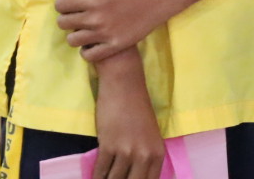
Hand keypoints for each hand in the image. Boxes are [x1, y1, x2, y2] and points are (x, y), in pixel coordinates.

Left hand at [55, 0, 180, 62]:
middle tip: (77, 14)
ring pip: (73, 40)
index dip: (62, 3)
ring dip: (75, 33)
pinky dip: (86, 49)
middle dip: (66, 17)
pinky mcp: (114, 46)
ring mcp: (105, 34)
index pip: (60, 6)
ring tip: (84, 27)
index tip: (70, 2)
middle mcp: (96, 18)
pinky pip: (88, 55)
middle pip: (63, 23)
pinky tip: (92, 40)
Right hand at [94, 56, 163, 178]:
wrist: (124, 84)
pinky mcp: (108, 146)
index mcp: (157, 154)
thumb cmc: (137, 107)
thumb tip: (136, 176)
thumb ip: (146, 158)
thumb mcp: (150, 136)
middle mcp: (144, 156)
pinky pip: (100, 171)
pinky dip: (96, 177)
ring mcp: (126, 151)